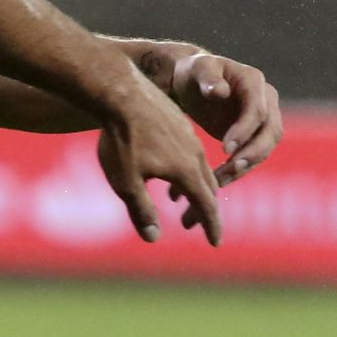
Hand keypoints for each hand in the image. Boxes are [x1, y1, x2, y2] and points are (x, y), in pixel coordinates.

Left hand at [95, 80, 222, 246]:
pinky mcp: (178, 124)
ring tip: (186, 203)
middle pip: (209, 188)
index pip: (206, 205)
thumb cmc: (121, 141)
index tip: (215, 243)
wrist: (121, 94)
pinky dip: (188, 169)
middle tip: (205, 228)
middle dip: (207, 210)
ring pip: (200, 168)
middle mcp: (194, 154)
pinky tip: (172, 171)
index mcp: (187, 171)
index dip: (212, 226)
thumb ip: (141, 211)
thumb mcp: (126, 182)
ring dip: (198, 188)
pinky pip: (190, 153)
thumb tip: (154, 238)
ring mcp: (188, 137)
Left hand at [169, 51, 281, 187]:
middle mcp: (266, 101)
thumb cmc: (194, 72)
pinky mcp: (253, 136)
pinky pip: (252, 156)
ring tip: (220, 181)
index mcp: (254, 82)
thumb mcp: (199, 69)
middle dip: (253, 153)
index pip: (257, 110)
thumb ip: (209, 78)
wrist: (193, 82)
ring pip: (264, 148)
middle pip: (270, 132)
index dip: (244, 130)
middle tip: (231, 169)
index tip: (224, 148)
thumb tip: (220, 92)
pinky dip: (238, 170)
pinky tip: (218, 181)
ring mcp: (263, 120)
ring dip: (245, 166)